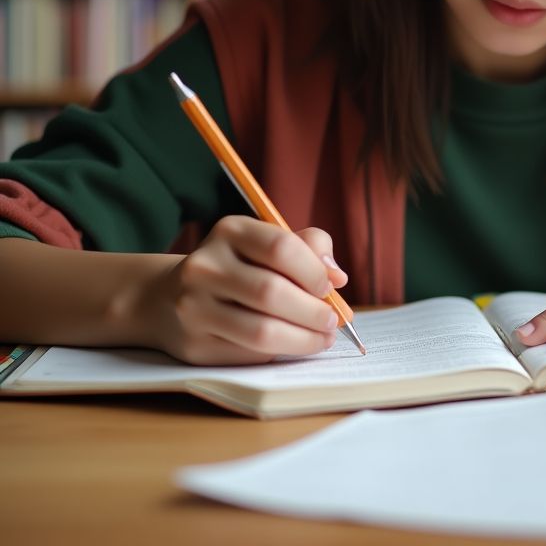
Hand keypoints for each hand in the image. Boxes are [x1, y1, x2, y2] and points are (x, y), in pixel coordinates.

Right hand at [143, 215, 349, 364]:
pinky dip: (280, 352)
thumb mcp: (266, 243)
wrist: (169, 297)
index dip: (313, 270)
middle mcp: (205, 266)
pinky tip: (294, 345)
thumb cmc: (239, 266)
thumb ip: (308, 247)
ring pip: (261, 331)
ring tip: (322, 337)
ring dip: (303, 338)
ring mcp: (194, 307)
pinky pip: (248, 353)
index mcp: (230, 232)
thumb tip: (337, 275)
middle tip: (333, 320)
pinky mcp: (194, 344)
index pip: (280, 247)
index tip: (331, 286)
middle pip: (271, 292)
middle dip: (313, 311)